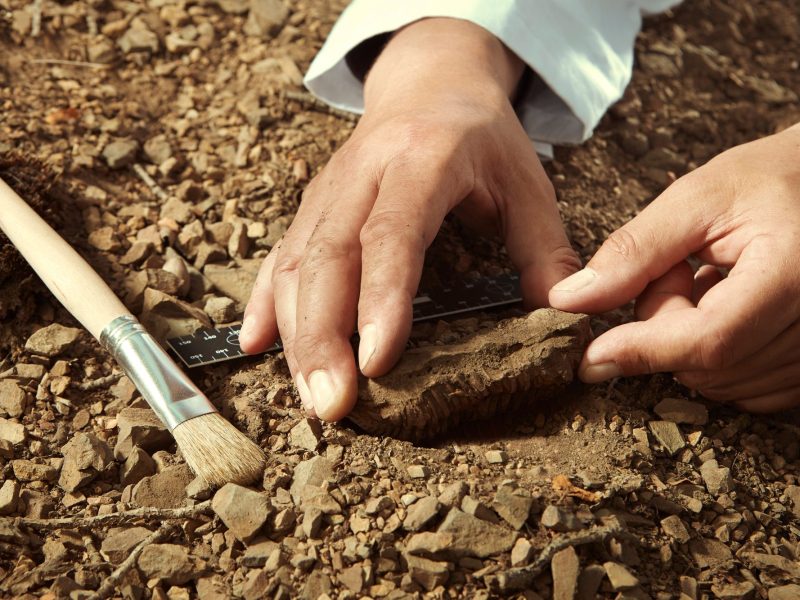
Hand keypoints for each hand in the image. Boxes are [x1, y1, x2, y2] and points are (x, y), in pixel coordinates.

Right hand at [240, 18, 579, 420]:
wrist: (430, 82)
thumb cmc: (481, 137)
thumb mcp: (527, 181)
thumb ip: (545, 248)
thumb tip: (563, 316)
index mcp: (421, 161)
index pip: (391, 234)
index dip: (380, 298)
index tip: (376, 361)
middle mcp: (362, 174)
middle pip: (328, 256)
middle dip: (323, 334)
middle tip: (332, 404)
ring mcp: (329, 190)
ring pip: (296, 262)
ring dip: (295, 332)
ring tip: (310, 396)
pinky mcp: (312, 206)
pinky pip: (279, 254)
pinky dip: (264, 302)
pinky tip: (254, 344)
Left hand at [550, 123, 799, 411]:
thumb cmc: (770, 179)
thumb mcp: (697, 198)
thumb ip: (633, 252)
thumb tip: (570, 302)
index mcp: (794, 274)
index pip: (709, 339)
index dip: (642, 351)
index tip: (589, 357)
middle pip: (707, 364)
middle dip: (666, 326)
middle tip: (676, 269)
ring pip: (722, 382)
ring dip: (690, 340)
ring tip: (708, 280)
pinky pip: (745, 388)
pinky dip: (716, 357)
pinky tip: (724, 308)